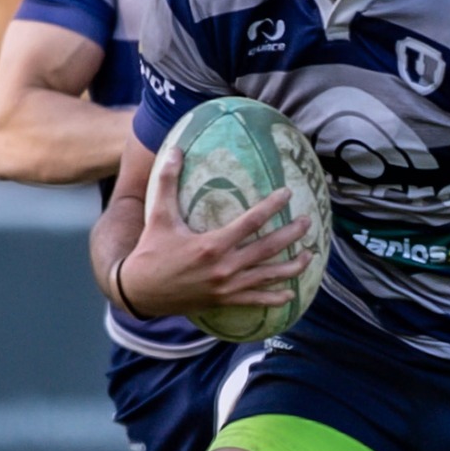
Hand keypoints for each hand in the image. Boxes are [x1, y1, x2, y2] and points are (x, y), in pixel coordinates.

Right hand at [114, 146, 310, 318]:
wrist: (140, 292)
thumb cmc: (150, 251)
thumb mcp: (157, 216)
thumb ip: (166, 182)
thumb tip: (173, 150)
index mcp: (212, 244)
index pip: (251, 222)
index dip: (272, 206)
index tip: (288, 194)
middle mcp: (224, 267)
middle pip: (268, 249)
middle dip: (291, 234)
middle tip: (308, 222)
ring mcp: (227, 286)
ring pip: (268, 276)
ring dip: (292, 267)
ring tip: (310, 255)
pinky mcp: (224, 300)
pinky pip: (256, 300)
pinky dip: (275, 298)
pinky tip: (291, 293)